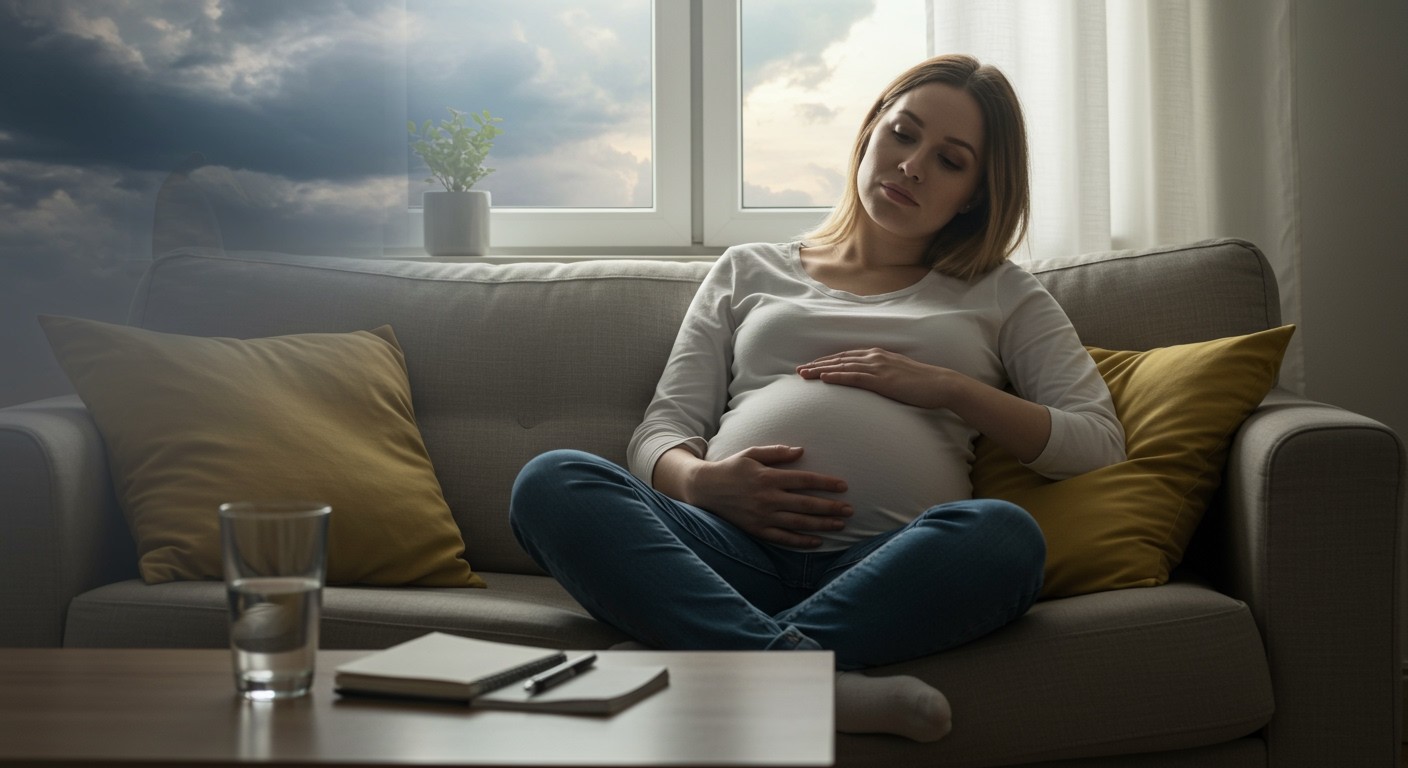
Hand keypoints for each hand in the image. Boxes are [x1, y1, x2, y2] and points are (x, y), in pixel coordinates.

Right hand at [686, 445, 851, 548]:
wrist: (704, 489)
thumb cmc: (731, 468)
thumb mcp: (751, 454)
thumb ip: (777, 453)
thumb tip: (801, 451)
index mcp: (768, 477)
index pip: (804, 480)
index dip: (826, 483)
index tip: (843, 486)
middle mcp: (768, 498)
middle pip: (806, 504)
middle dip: (831, 507)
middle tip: (850, 510)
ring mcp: (763, 516)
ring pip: (799, 522)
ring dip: (822, 524)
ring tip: (841, 525)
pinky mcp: (757, 530)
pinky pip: (783, 538)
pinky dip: (801, 541)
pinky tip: (817, 541)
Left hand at [797, 348, 949, 408]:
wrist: (940, 384)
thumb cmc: (920, 383)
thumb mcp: (897, 375)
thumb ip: (881, 375)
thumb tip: (869, 381)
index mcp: (877, 355)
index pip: (845, 357)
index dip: (826, 362)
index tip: (810, 367)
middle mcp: (874, 357)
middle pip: (839, 360)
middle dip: (817, 365)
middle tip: (798, 371)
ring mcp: (878, 367)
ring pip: (842, 367)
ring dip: (820, 370)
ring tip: (804, 375)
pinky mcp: (882, 380)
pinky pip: (855, 377)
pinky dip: (837, 377)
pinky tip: (824, 379)